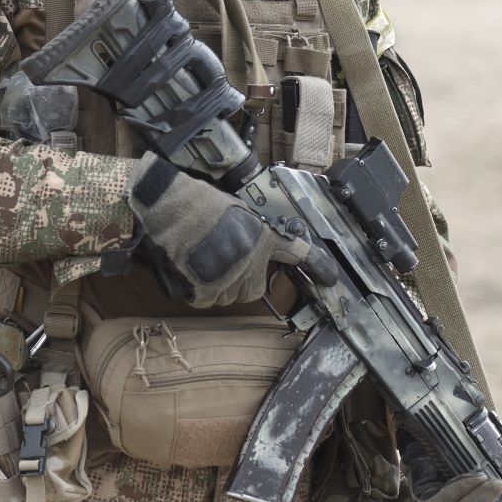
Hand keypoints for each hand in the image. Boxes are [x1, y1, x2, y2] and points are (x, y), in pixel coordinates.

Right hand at [128, 153, 325, 306]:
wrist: (171, 207)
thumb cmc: (197, 202)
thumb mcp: (233, 211)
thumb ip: (246, 231)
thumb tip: (243, 244)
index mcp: (263, 236)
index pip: (296, 252)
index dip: (316, 266)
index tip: (330, 278)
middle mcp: (253, 260)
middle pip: (253, 290)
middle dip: (238, 282)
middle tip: (220, 264)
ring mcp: (232, 277)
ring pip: (228, 297)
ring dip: (216, 287)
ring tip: (199, 262)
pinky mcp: (209, 290)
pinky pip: (205, 299)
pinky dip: (195, 290)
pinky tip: (187, 270)